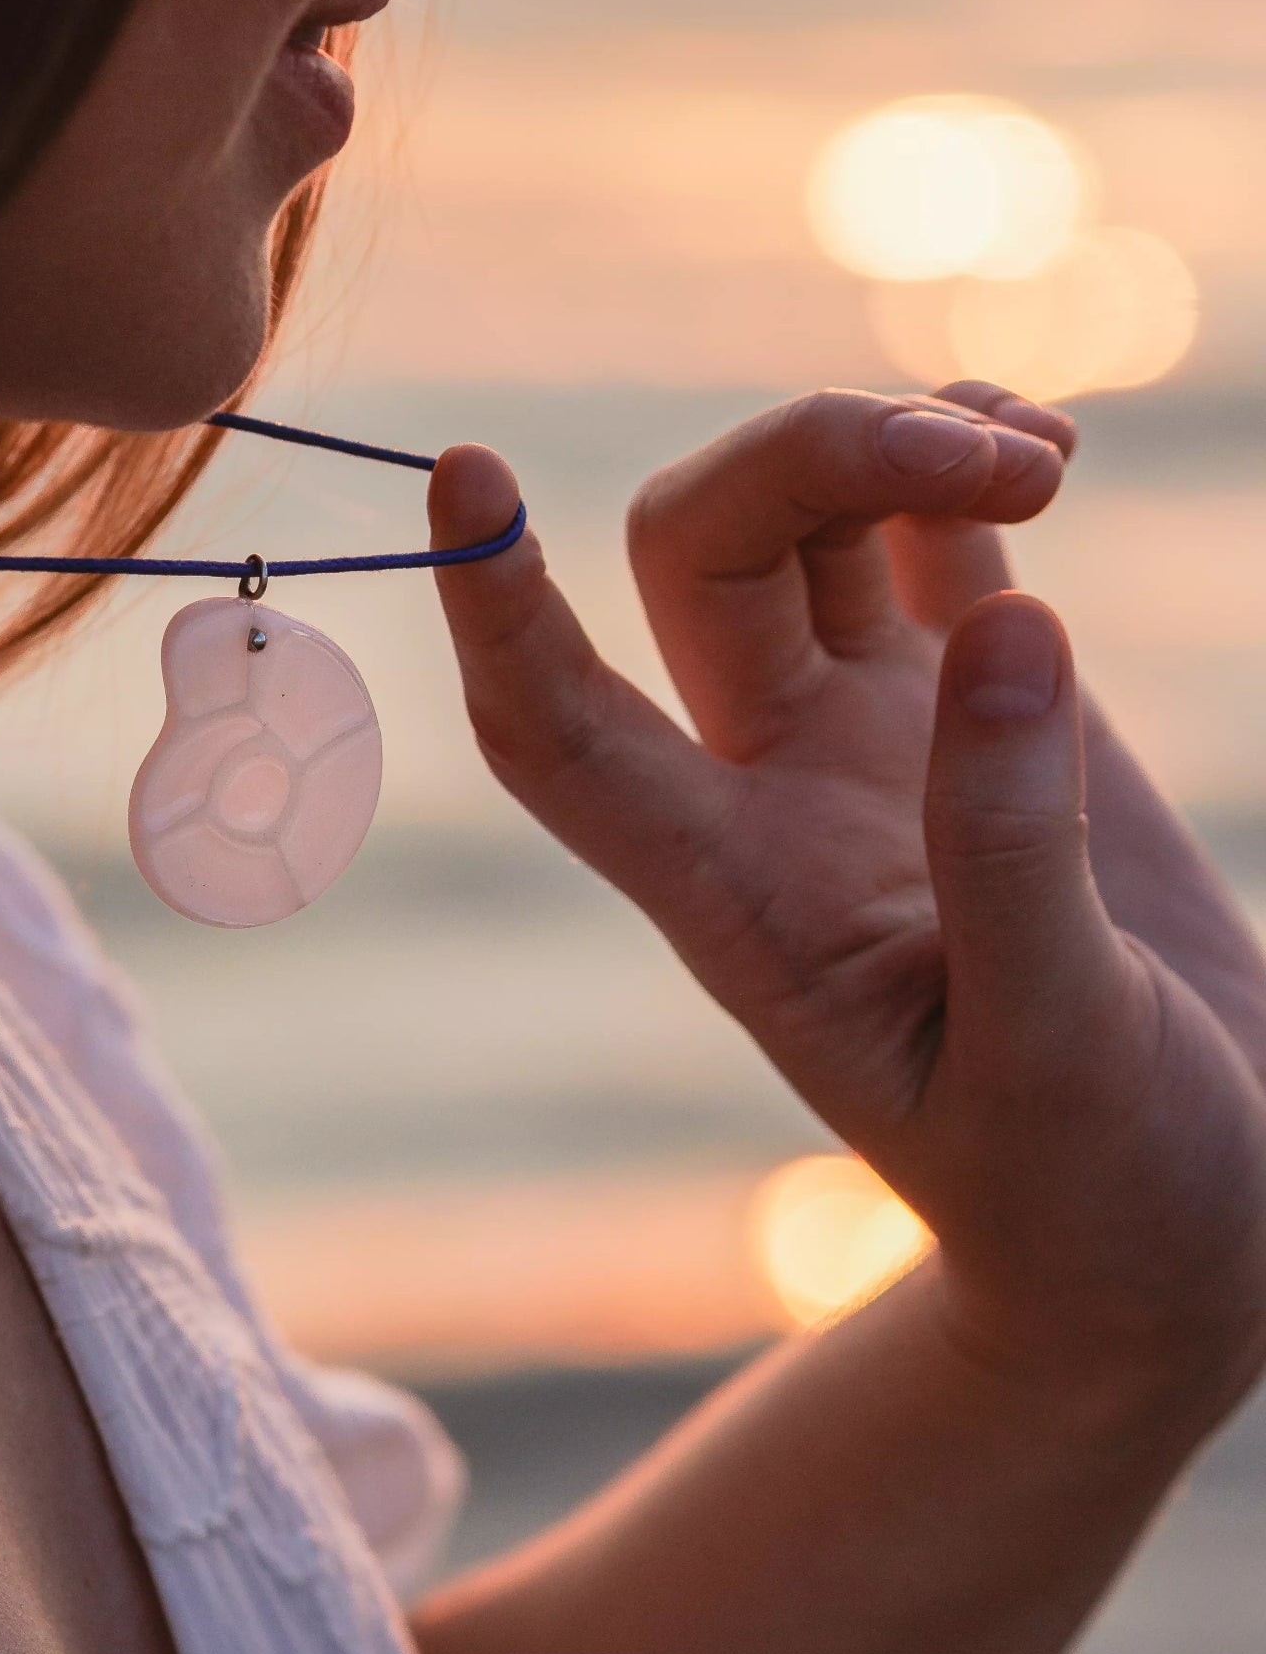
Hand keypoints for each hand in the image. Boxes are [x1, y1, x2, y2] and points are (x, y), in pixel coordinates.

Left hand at [430, 385, 1265, 1409]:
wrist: (1191, 1210)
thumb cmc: (1098, 1188)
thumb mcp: (1058, 1054)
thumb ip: (1012, 861)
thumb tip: (1004, 626)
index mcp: (736, 895)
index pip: (555, 733)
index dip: (493, 609)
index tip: (462, 470)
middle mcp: (770, 793)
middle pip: (696, 559)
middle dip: (803, 460)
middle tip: (981, 461)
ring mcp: (866, 739)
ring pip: (800, 523)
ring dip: (889, 446)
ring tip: (1037, 455)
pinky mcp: (977, 707)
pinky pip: (926, 543)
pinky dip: (956, 463)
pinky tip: (1033, 443)